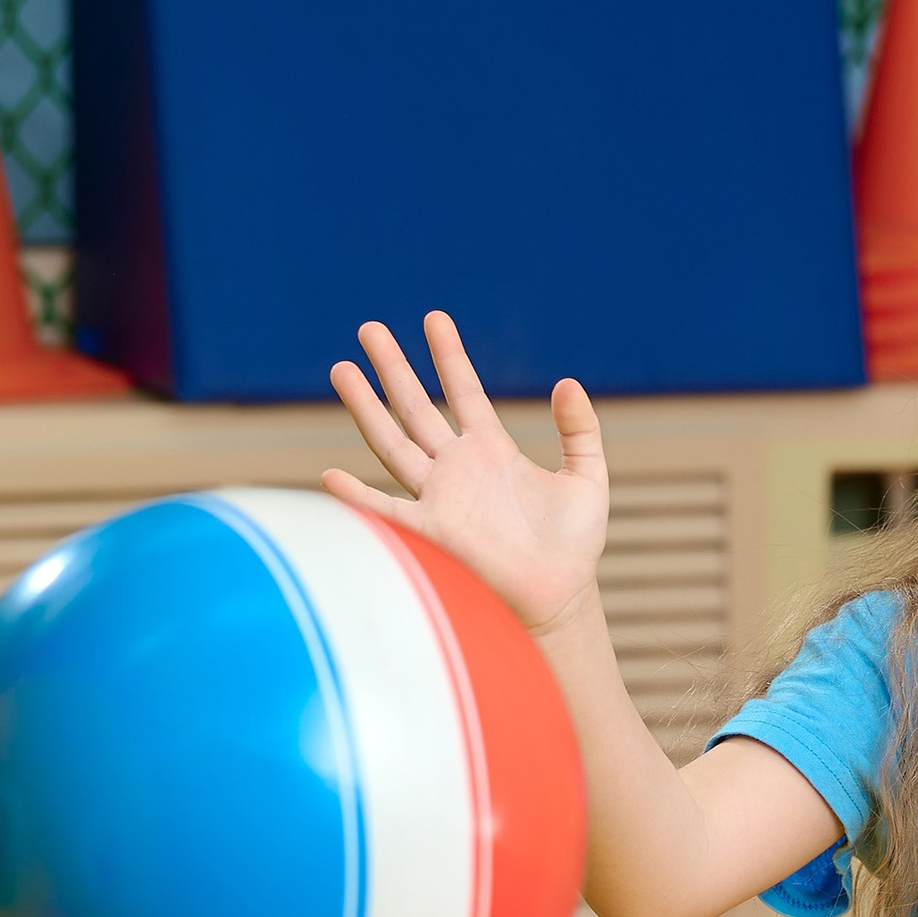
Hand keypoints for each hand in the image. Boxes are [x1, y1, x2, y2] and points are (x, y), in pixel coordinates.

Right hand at [325, 311, 607, 635]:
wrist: (560, 597)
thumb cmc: (574, 545)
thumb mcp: (587, 478)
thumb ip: (579, 431)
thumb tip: (568, 382)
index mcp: (491, 451)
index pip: (463, 391)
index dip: (449, 356)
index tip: (434, 319)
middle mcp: (458, 469)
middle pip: (416, 408)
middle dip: (393, 369)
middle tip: (369, 329)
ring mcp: (439, 498)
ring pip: (393, 444)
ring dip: (366, 408)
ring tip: (341, 369)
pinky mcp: (431, 533)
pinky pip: (387, 512)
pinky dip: (358, 498)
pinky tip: (330, 477)